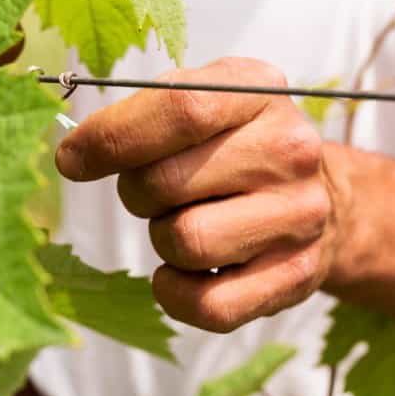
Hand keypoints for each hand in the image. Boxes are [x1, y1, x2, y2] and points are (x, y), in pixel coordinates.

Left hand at [56, 57, 335, 332]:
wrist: (323, 200)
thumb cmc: (237, 146)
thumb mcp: (204, 102)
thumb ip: (143, 114)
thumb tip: (74, 155)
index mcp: (258, 91)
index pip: (179, 109)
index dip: (111, 138)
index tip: (72, 159)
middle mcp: (289, 149)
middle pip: (166, 181)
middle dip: (137, 192)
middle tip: (156, 191)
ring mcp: (298, 216)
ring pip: (185, 242)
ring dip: (163, 238)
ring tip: (186, 221)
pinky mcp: (296, 276)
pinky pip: (208, 305)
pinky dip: (177, 293)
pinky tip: (186, 271)